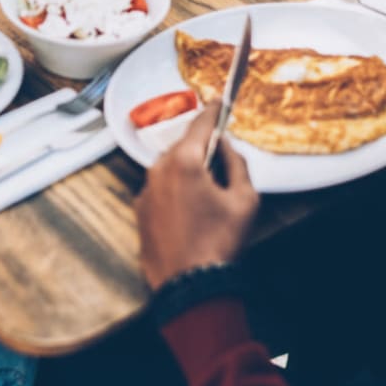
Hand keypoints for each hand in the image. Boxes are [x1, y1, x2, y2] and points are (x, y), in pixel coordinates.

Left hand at [135, 103, 258, 289]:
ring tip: (210, 201)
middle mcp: (158, 170)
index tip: (220, 100)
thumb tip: (226, 147)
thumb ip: (237, 164)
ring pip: (171, 168)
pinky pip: (161, 189)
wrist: (189, 285)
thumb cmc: (219, 243)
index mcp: (184, 161)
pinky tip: (192, 215)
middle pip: (185, 147)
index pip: (200, 124)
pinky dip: (176, 191)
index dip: (213, 110)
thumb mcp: (244, 200)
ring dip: (189, 173)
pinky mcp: (140, 210)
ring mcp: (145, 190)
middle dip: (203, 151)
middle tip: (224, 171)